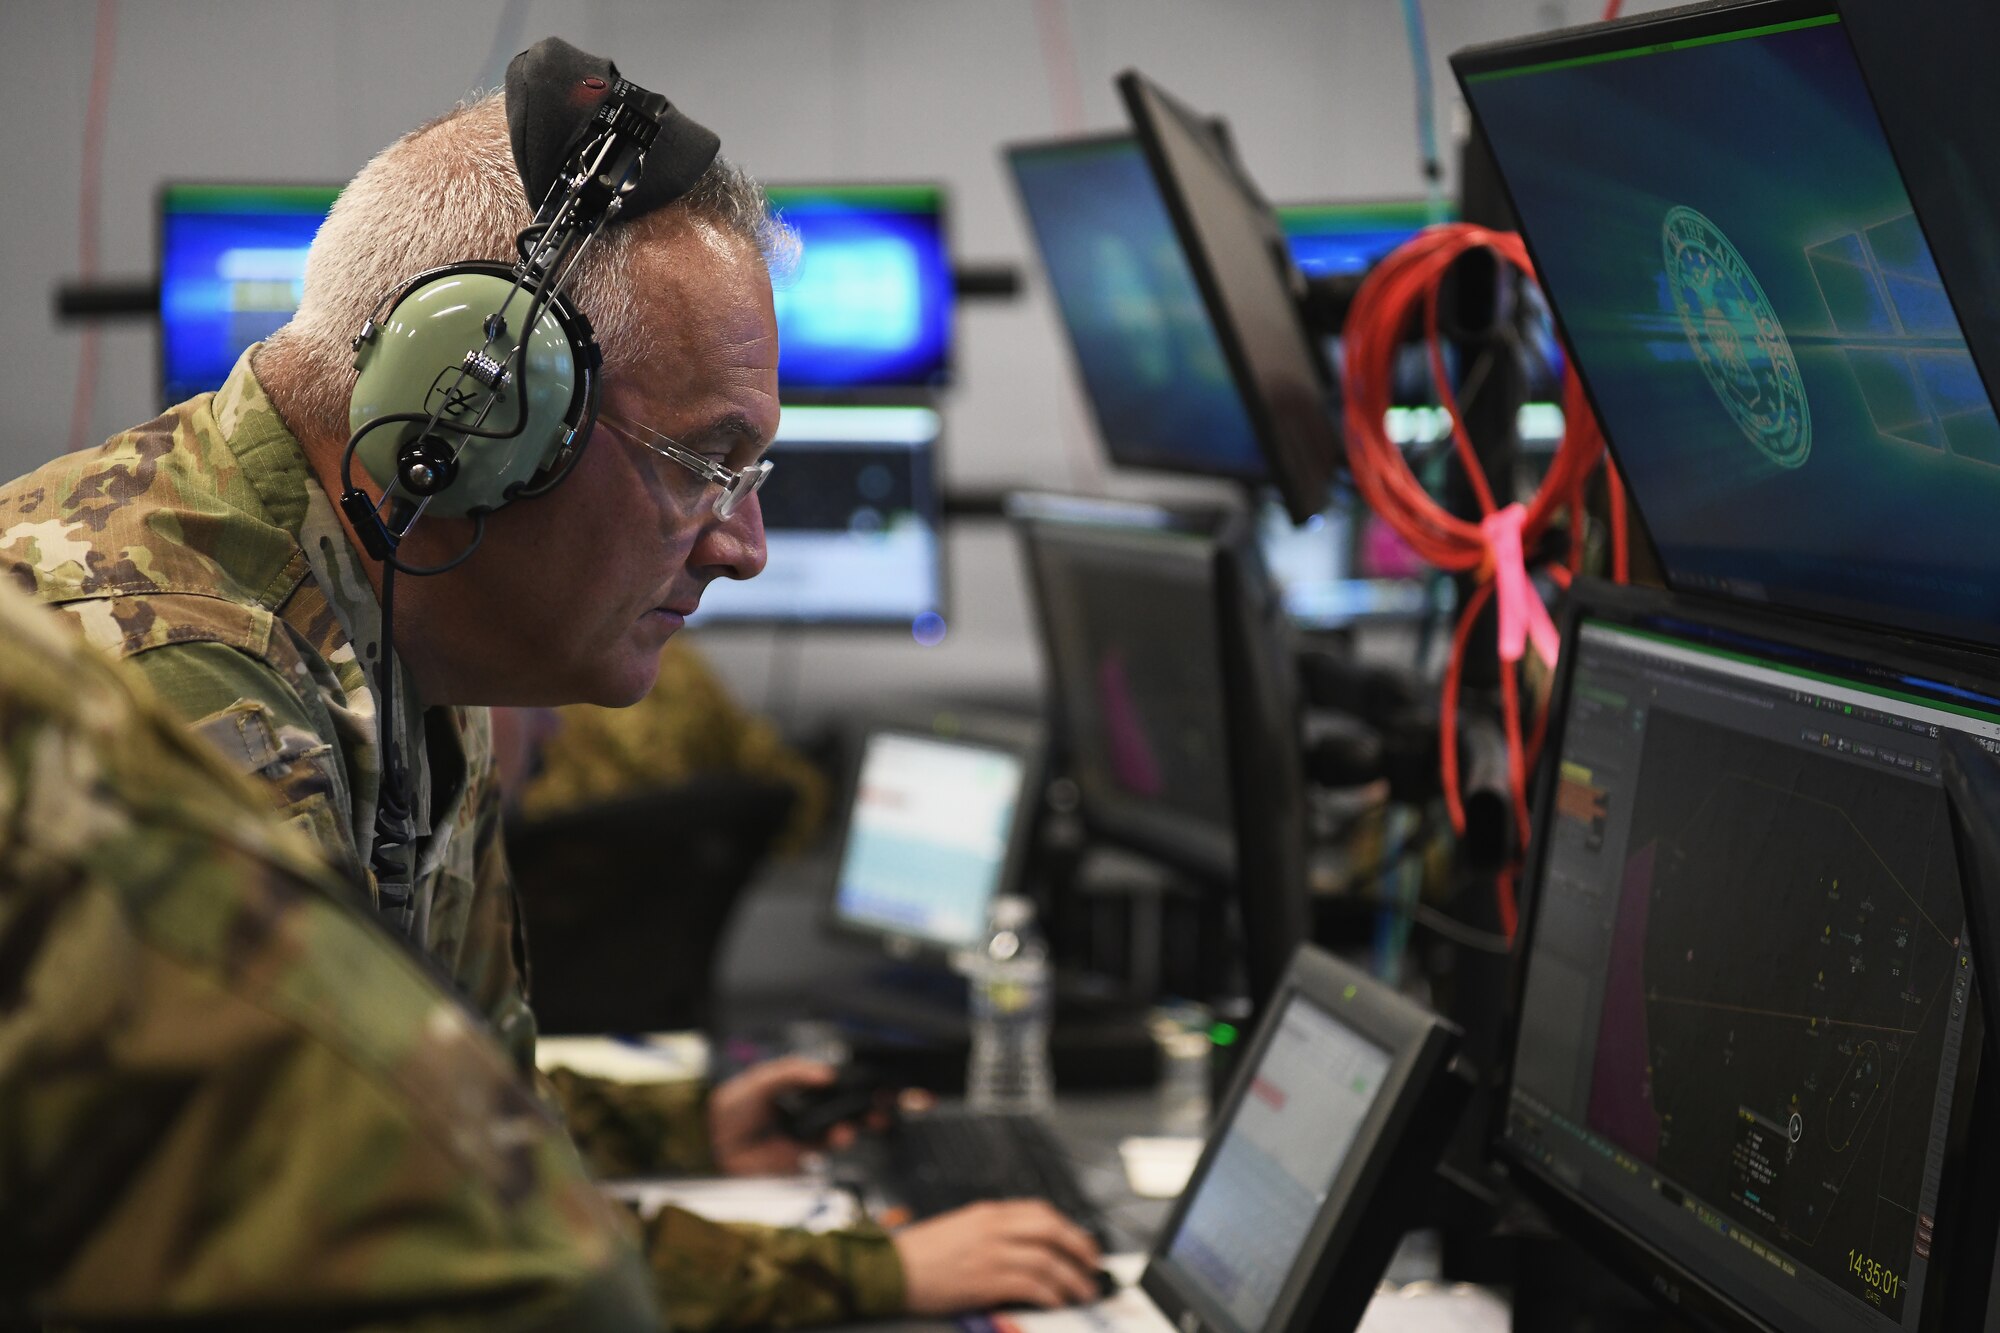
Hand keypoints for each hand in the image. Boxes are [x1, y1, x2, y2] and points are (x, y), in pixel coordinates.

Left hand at [708, 1057, 860, 1174]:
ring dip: (860, 1123)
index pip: (837, 1083)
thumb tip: (826, 1074)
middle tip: (883, 1102)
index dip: (857, 1083)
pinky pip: (830, 1147)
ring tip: (868, 1118)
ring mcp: (811, 1133)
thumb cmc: (736, 1104)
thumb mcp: (764, 1078)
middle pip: (848, 1107)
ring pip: (845, 1127)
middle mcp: (811, 1109)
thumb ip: (794, 1072)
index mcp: (803, 1086)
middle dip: (870, 1105)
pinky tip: (844, 1132)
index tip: (875, 1082)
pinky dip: (841, 1140)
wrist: (717, 1139)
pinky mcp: (806, 1155)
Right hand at [893, 1200, 1102, 1313]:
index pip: (1040, 1211)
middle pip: (1052, 1230)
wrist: (890, 1269)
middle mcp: (993, 1228)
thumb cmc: (920, 1254)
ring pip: (1047, 1260)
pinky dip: (1050, 1294)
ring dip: (1072, 1278)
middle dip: (1080, 1248)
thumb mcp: (960, 1227)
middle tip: (1093, 1266)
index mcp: (988, 1213)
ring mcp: (991, 1253)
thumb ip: (993, 1230)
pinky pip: (1031, 1285)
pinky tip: (1057, 1302)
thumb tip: (1026, 1244)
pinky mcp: (986, 1280)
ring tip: (1083, 1292)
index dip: (1069, 1227)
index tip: (1081, 1242)